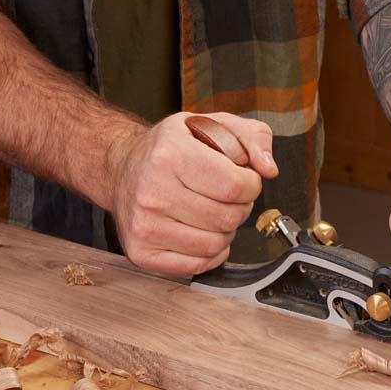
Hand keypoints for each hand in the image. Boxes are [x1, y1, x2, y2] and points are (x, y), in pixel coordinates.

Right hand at [102, 112, 278, 275]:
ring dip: (225, 231)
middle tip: (225, 196)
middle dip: (239, 208)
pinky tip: (200, 231)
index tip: (243, 179)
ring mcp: (144, 226)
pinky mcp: (142, 252)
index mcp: (170, 156)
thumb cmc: (171, 149)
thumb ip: (252, 137)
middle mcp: (152, 192)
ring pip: (216, 245)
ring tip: (210, 211)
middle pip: (229, 218)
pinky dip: (210, 252)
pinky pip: (198, 265)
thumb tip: (268, 168)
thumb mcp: (213, 125)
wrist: (122, 169)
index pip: (235, 187)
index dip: (251, 185)